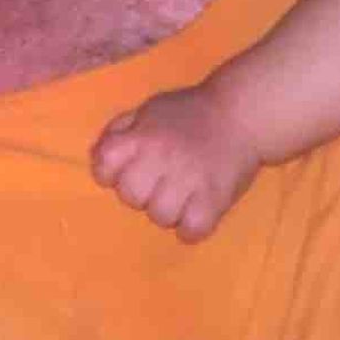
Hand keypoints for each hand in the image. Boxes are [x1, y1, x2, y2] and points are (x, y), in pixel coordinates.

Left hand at [91, 79, 261, 241]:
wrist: (241, 113)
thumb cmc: (190, 112)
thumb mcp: (149, 109)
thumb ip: (120, 130)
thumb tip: (98, 157)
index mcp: (142, 136)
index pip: (104, 166)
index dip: (110, 172)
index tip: (126, 170)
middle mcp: (160, 158)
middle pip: (131, 196)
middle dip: (140, 192)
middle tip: (158, 182)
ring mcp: (188, 180)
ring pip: (160, 217)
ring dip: (168, 210)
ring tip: (181, 195)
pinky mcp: (214, 200)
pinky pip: (191, 230)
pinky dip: (191, 227)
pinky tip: (197, 212)